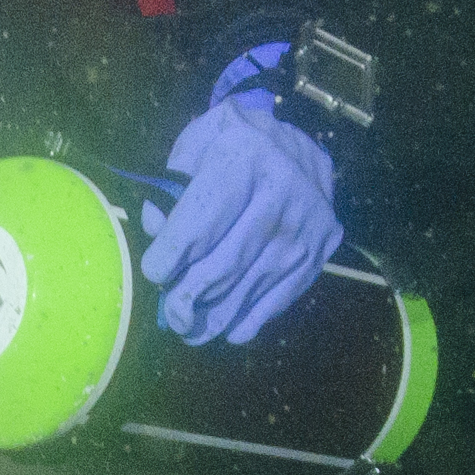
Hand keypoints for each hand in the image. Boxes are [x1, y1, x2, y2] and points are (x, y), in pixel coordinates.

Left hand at [146, 60, 341, 345]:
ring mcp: (306, 224)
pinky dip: (251, 320)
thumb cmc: (230, 145)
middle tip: (170, 314)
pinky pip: (281, 296)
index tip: (154, 273)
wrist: (294, 146)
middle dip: (190, 296)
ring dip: (216, 317)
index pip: (201, 222)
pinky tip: (228, 328)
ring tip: (189, 330)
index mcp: (244, 156)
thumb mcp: (195, 144)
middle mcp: (282, 189)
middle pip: (226, 261)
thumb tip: (156, 231)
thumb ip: (169, 184)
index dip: (172, 256)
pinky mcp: (320, 250)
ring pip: (251, 285)